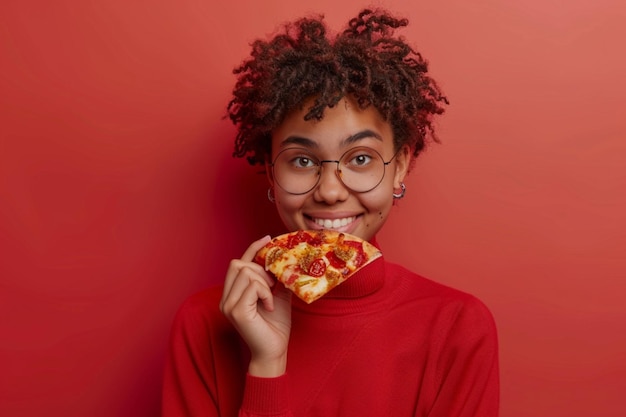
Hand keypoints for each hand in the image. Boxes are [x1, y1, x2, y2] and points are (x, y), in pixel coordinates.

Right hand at [220, 235, 291, 376]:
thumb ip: (277, 279)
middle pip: (238, 264)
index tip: (268, 238)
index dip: (252, 249)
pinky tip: (269, 306)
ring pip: (245, 272)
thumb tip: (287, 260)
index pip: (238, 263)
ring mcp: (227, 305)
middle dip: (260, 269)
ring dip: (264, 282)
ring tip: (271, 298)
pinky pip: (252, 286)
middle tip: (273, 285)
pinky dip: (265, 293)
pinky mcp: (235, 311)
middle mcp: (225, 298)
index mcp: (232, 293)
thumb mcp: (278, 296)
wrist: (274, 351)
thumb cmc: (275, 327)